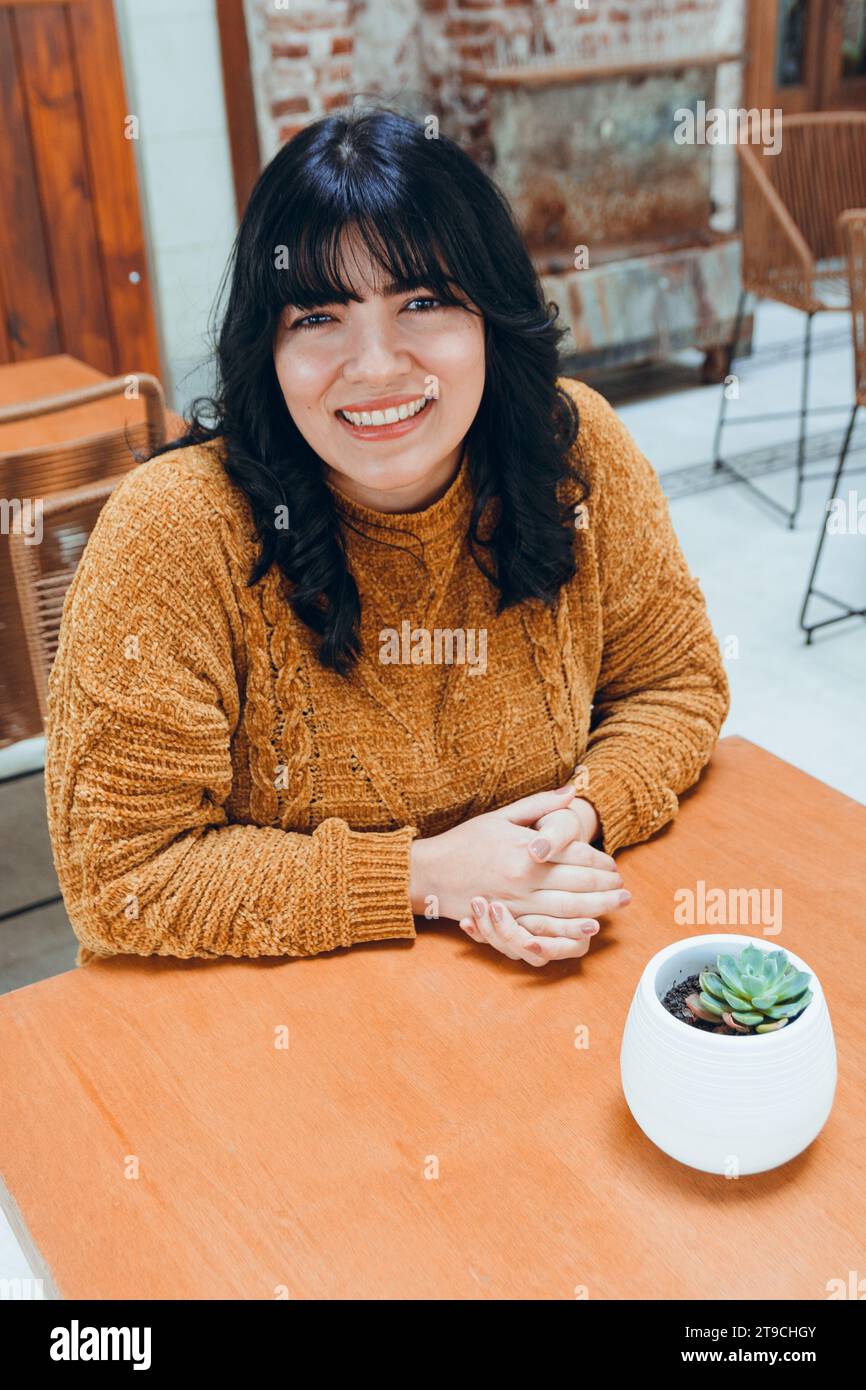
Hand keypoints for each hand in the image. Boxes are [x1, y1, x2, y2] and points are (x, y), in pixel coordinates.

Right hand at [410, 785, 627, 955]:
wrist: (430, 872)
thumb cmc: (465, 841)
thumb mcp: (501, 815)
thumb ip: (540, 804)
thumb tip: (572, 792)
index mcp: (526, 849)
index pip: (575, 855)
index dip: (599, 861)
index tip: (613, 865)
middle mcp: (524, 878)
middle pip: (578, 885)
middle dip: (606, 888)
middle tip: (625, 891)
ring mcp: (517, 903)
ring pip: (568, 910)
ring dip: (597, 908)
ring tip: (615, 907)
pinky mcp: (509, 920)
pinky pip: (547, 928)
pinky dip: (570, 929)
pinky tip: (586, 928)